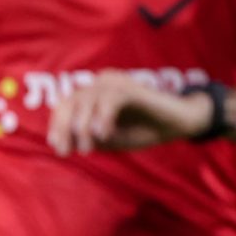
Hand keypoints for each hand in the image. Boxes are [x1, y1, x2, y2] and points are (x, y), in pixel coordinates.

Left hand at [47, 73, 211, 155]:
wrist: (177, 124)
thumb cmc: (142, 130)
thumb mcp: (108, 139)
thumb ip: (86, 138)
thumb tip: (60, 142)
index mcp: (92, 94)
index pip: (65, 105)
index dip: (58, 126)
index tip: (59, 148)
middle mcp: (101, 84)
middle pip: (70, 100)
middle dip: (65, 128)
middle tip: (67, 151)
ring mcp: (116, 83)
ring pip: (87, 100)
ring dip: (82, 127)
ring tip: (88, 149)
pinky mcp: (132, 87)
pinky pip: (110, 99)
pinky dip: (102, 118)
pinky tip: (103, 135)